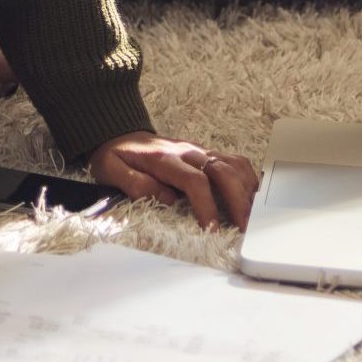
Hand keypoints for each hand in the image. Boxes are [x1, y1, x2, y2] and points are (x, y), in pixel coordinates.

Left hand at [87, 131, 260, 229]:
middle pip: (223, 170)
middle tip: (243, 226)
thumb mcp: (110, 169)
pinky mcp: (205, 154)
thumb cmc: (117, 155)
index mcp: (164, 158)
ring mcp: (199, 151)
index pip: (195, 181)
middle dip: (237, 200)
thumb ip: (134, 183)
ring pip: (233, 163)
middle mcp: (187, 152)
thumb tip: (166, 198)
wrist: (120, 133)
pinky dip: (246, 179)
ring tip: (250, 216)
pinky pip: (234, 161)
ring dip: (246, 189)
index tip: (212, 228)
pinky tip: (249, 198)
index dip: (207, 206)